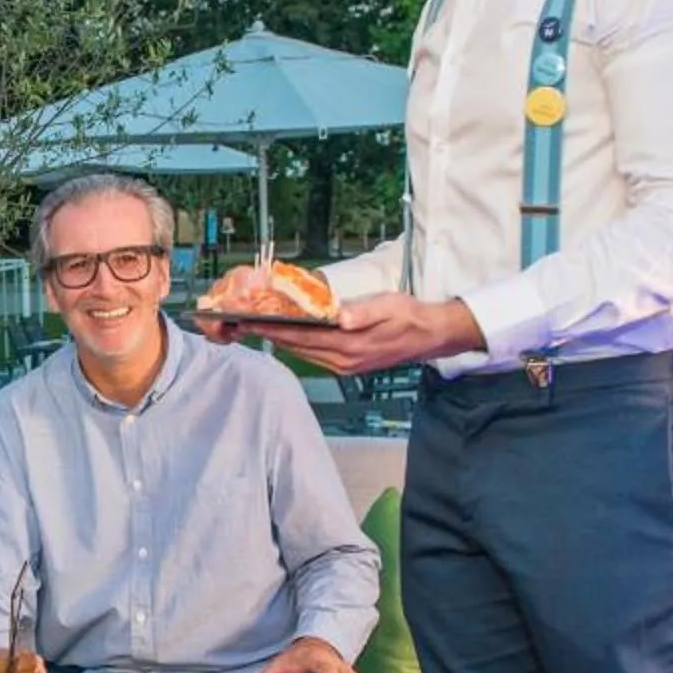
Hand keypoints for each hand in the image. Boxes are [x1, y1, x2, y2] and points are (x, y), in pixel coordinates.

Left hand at [241, 292, 482, 375]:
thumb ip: (364, 312)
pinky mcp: (346, 365)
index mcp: (351, 345)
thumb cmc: (410, 317)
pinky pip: (313, 355)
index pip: (304, 336)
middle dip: (269, 334)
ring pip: (303, 353)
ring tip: (256, 327)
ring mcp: (344, 366)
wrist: (430, 336)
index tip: (252, 320)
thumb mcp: (390, 306)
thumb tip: (340, 317)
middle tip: (242, 322)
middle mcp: (344, 360)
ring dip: (280, 340)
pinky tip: (285, 334)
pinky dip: (296, 344)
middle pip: (298, 347)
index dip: (276, 328)